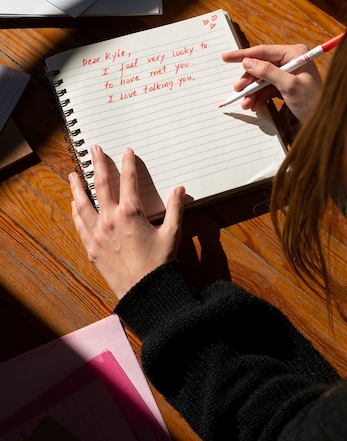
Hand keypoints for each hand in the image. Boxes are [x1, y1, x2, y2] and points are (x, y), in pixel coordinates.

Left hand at [69, 145, 184, 298]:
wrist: (144, 292)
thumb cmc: (159, 263)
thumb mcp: (172, 233)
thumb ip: (176, 209)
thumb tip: (180, 189)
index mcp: (130, 213)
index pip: (128, 181)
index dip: (128, 163)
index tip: (126, 151)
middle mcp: (110, 220)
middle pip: (101, 185)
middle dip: (97, 164)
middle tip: (93, 149)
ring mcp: (98, 234)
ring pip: (83, 204)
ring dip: (77, 187)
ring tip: (72, 174)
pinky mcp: (92, 248)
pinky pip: (80, 225)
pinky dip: (76, 212)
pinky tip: (74, 205)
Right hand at [222, 44, 322, 121]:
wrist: (326, 121)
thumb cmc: (314, 102)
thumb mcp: (289, 86)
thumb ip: (267, 72)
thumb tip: (248, 62)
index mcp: (295, 54)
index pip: (263, 51)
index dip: (243, 55)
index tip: (226, 57)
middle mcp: (291, 61)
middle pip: (261, 66)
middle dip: (248, 80)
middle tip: (237, 90)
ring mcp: (288, 74)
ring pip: (262, 79)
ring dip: (252, 91)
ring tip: (246, 103)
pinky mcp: (286, 86)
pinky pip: (267, 88)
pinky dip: (259, 97)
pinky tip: (253, 105)